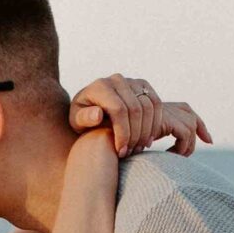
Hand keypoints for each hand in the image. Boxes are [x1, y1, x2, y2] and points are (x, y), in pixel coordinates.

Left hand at [71, 76, 211, 157]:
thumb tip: (98, 114)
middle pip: (136, 109)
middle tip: (130, 153)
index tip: (121, 151)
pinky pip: (157, 104)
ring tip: (137, 148)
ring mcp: (132, 81)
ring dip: (146, 131)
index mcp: (100, 86)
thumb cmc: (83, 118)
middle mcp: (117, 79)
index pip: (119, 110)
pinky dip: (155, 124)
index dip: (123, 133)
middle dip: (135, 135)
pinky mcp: (144, 86)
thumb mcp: (76, 121)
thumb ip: (83, 119)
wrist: (93, 107)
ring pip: (149, 107)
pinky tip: (146, 140)